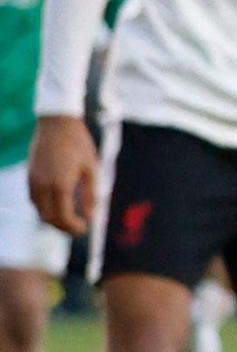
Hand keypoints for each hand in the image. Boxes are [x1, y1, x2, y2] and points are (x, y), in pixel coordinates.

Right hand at [27, 116, 90, 236]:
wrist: (57, 123)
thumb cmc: (79, 144)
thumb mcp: (91, 169)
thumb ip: (91, 195)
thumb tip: (92, 217)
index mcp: (60, 185)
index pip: (63, 217)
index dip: (74, 228)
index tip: (85, 229)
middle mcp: (43, 186)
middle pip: (48, 218)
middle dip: (63, 227)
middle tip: (78, 228)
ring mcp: (33, 181)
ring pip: (39, 210)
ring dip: (53, 218)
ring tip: (70, 218)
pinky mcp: (29, 175)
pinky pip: (34, 199)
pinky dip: (45, 207)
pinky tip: (58, 204)